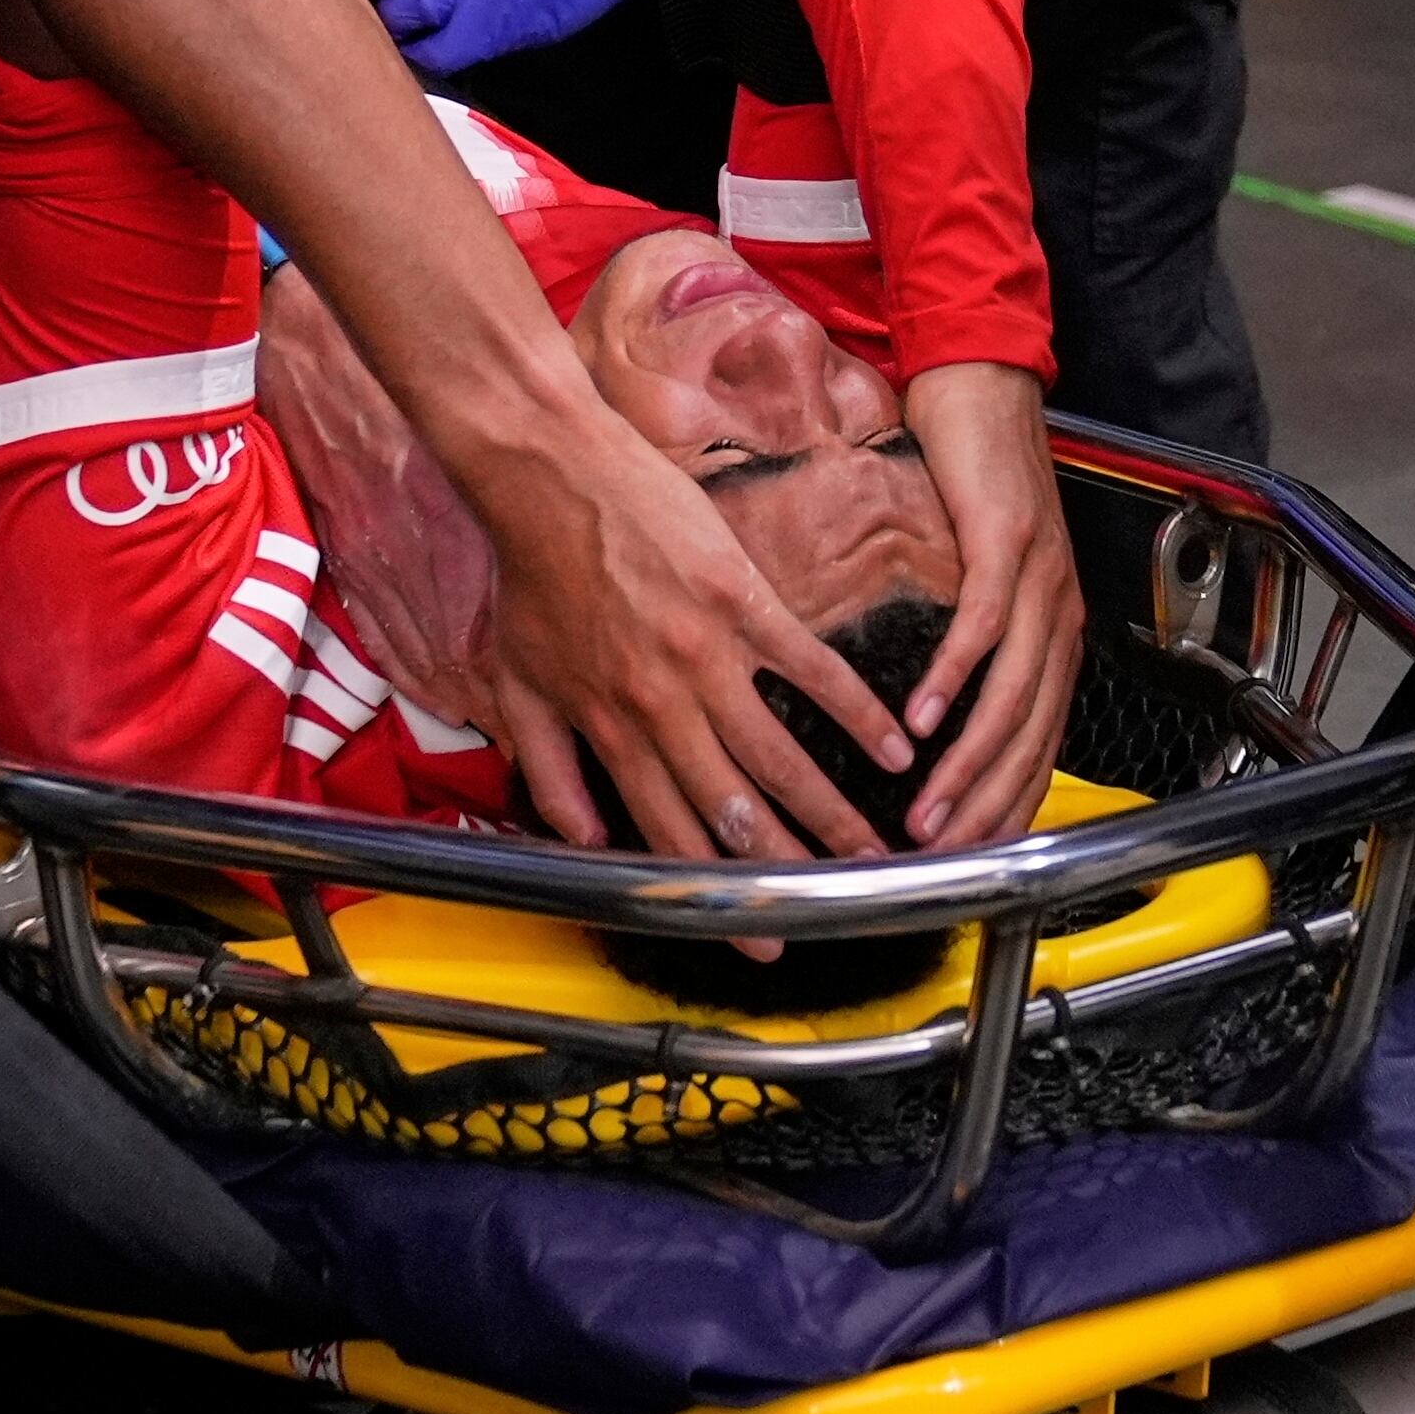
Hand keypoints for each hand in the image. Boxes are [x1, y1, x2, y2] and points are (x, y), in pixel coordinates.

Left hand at [473, 429, 913, 870]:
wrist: (548, 476)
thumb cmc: (532, 572)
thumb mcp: (518, 685)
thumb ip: (551, 771)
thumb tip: (582, 839)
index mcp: (610, 731)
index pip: (672, 836)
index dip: (720, 897)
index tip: (761, 937)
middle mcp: (661, 706)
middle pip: (736, 810)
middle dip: (791, 874)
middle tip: (839, 913)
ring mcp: (706, 654)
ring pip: (779, 754)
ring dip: (832, 811)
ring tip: (877, 853)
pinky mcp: (742, 600)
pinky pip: (809, 669)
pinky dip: (856, 713)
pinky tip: (896, 748)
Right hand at [887, 363, 1080, 847]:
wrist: (979, 385)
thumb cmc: (969, 479)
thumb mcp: (974, 574)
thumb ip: (966, 637)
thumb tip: (924, 703)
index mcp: (1054, 632)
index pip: (1041, 743)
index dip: (1008, 805)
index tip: (968, 858)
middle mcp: (1060, 615)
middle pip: (1032, 735)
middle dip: (986, 805)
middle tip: (937, 856)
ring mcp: (1041, 581)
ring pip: (1012, 695)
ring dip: (966, 761)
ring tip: (924, 809)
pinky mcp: (1008, 544)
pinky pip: (983, 628)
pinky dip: (951, 679)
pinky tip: (918, 717)